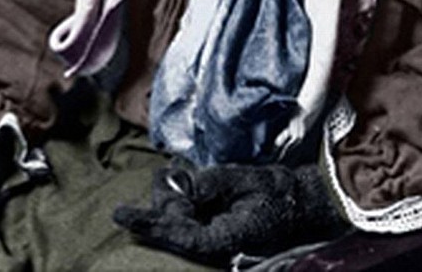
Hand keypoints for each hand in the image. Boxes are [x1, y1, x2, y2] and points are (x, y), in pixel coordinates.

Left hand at [113, 163, 345, 262]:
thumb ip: (212, 183)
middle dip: (161, 204)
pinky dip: (181, 202)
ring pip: (178, 222)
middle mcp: (214, 245)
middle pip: (173, 227)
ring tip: (166, 176)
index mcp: (223, 239)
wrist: (299, 203)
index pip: (179, 235)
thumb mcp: (245, 180)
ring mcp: (213, 240)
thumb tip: (183, 184)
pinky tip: (176, 184)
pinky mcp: (214, 231)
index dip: (150, 224)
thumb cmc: (276, 192)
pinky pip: (188, 219)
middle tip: (159, 176)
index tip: (122, 214)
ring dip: (170, 201)